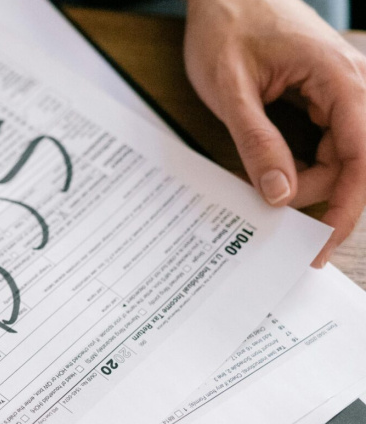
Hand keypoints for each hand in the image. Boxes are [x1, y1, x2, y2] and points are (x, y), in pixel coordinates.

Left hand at [185, 0, 365, 265]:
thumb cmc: (226, 27)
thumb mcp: (230, 90)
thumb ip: (257, 142)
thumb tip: (280, 194)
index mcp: (338, 79)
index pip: (361, 156)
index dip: (345, 205)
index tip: (323, 242)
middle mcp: (352, 83)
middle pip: (354, 160)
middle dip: (319, 193)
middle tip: (275, 216)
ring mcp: (342, 88)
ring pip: (340, 153)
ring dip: (307, 177)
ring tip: (263, 184)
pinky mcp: (326, 93)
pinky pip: (327, 138)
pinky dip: (303, 161)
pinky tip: (275, 170)